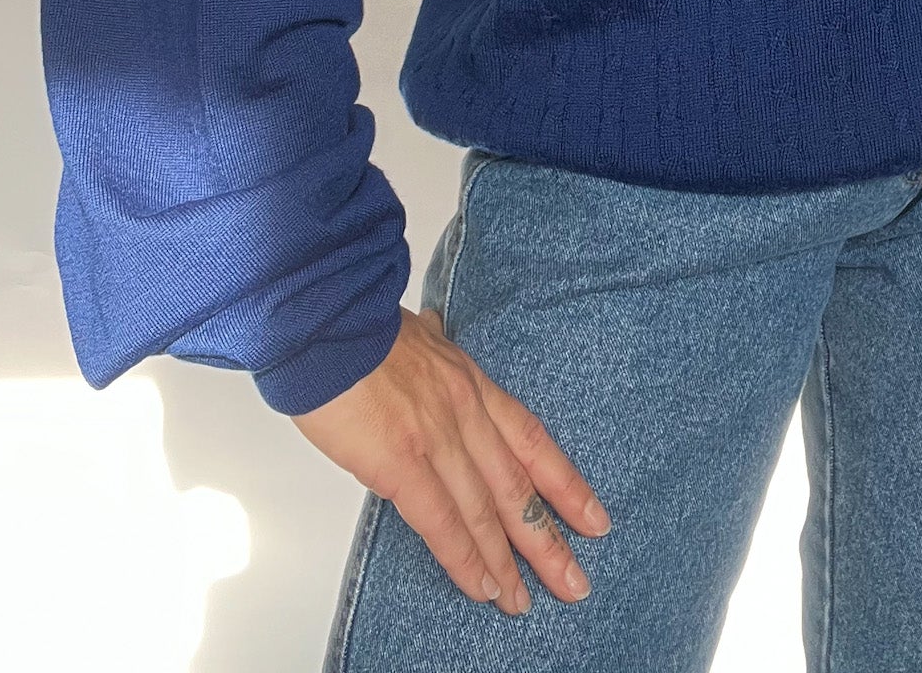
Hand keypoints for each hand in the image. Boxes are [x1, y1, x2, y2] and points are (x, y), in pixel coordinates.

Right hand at [291, 304, 610, 616]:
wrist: (327, 319)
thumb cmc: (359, 325)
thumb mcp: (414, 329)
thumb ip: (430, 341)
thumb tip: (431, 330)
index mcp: (469, 382)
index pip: (531, 439)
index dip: (564, 482)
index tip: (593, 517)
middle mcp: (465, 412)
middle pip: (519, 485)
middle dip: (548, 539)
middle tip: (574, 581)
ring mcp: (437, 438)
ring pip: (487, 510)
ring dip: (509, 562)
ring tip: (525, 601)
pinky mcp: (401, 463)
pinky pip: (442, 522)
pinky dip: (465, 559)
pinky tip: (482, 586)